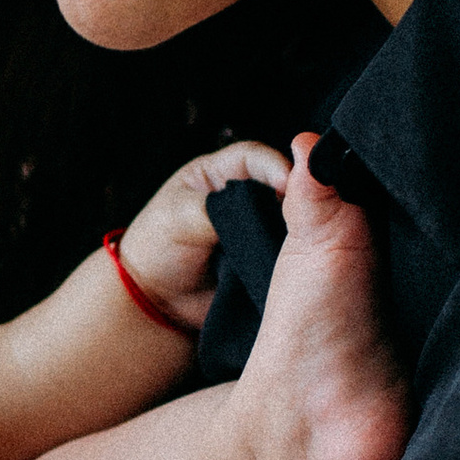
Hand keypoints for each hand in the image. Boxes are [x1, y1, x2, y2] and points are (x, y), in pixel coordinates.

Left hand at [111, 140, 289, 332]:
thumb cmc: (154, 249)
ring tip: (304, 238)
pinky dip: (292, 256)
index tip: (290, 182)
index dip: (274, 165)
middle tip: (305, 212)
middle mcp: (240, 197)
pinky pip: (285, 254)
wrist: (155, 301)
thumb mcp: (178, 218)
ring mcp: (253, 229)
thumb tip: (255, 216)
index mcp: (217, 174)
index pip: (254, 157)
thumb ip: (215, 211)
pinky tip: (297, 262)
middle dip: (295, 196)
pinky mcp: (261, 258)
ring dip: (296, 228)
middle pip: (279, 185)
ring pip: (287, 219)